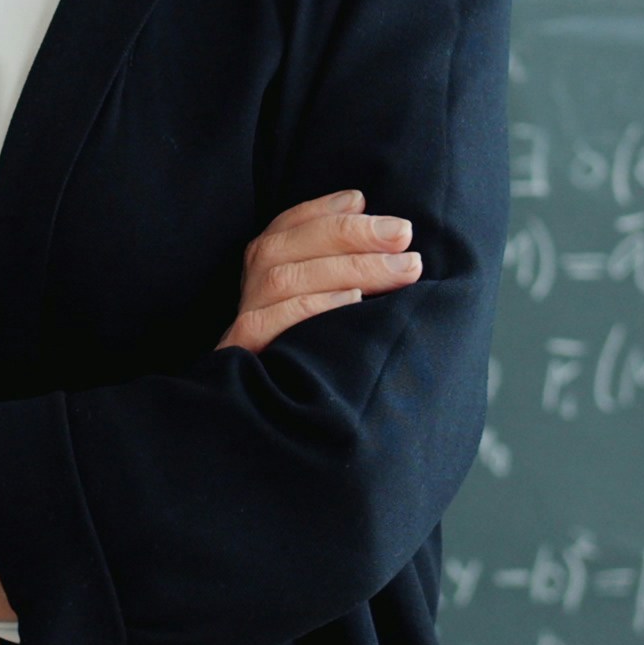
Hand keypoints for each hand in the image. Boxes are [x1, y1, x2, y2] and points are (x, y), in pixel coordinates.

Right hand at [223, 189, 418, 355]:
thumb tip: (366, 210)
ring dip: (347, 267)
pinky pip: (267, 324)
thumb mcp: (336, 311)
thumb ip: (343, 266)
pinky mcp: (240, 362)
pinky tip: (354, 302)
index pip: (281, 231)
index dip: (320, 210)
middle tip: (404, 236)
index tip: (361, 200)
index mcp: (261, 282)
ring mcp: (239, 332)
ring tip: (401, 269)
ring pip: (281, 280)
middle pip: (281, 249)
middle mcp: (246, 300)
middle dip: (348, 234)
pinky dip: (313, 306)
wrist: (283, 444)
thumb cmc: (326, 369)